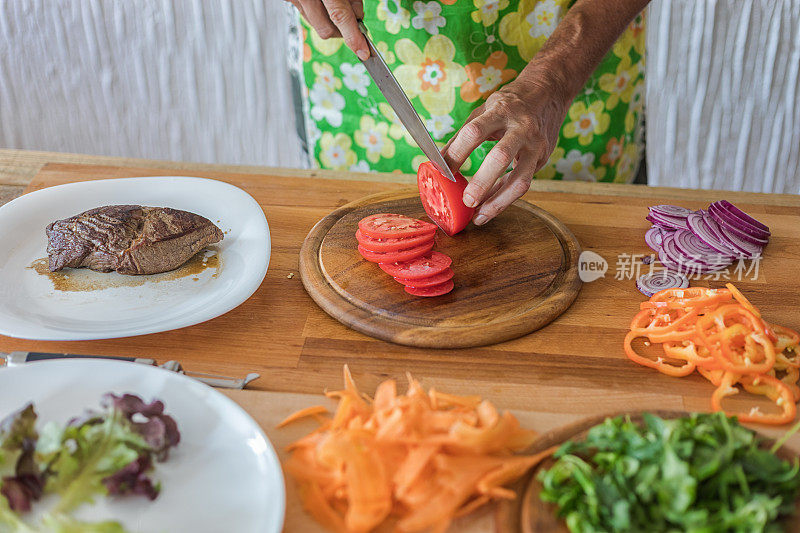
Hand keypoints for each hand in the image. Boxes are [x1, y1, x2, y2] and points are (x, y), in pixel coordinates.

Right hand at [286, 0, 368, 60]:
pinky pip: (306, 14)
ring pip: (316, 24)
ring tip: (335, 1)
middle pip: (327, 30)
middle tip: (353, 17)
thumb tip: (358, 17)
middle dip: (343, 30)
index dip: (353, 36)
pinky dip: (318, 11)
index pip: (339, 16)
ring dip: (330, 20)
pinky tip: (321, 0)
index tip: (363, 52)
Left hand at [443, 72, 568, 225]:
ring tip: (479, 216)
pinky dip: (505, 198)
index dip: (457, 153)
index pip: (474, 132)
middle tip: (466, 201)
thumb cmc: (509, 105)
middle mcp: (520, 128)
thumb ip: (461, 136)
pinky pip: (523, 183)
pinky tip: (490, 208)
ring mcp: (535, 145)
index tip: (442, 171)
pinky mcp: (542, 159)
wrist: (548, 94)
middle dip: (482, 182)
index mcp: (500, 111)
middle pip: (500, 157)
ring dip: (498, 201)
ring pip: (520, 179)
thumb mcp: (483, 111)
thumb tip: (437, 162)